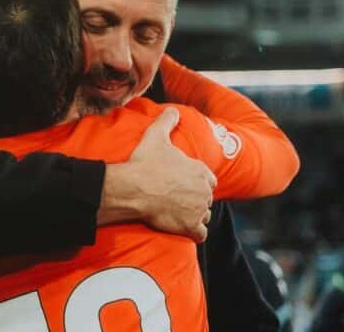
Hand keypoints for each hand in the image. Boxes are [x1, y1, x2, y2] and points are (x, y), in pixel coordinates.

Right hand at [98, 107, 216, 241]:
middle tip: (181, 200)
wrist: (133, 189)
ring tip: (181, 215)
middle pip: (207, 198)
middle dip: (197, 200)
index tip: (187, 185)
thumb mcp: (156, 136)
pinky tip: (185, 230)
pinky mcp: (190, 226)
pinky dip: (195, 233)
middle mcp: (204, 191)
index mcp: (200, 171)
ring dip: (196, 216)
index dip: (199, 182)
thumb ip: (167, 121)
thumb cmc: (144, 163)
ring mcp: (198, 210)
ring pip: (205, 216)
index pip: (210, 180)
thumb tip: (172, 109)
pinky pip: (201, 234)